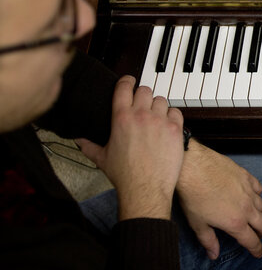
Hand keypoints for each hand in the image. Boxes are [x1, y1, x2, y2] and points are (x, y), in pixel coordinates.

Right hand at [76, 76, 183, 220]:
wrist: (145, 188)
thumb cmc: (124, 175)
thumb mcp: (101, 158)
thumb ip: (88, 145)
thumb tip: (78, 138)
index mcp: (121, 118)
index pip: (124, 87)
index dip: (126, 81)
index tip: (129, 81)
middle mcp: (142, 115)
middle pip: (145, 90)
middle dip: (142, 95)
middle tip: (142, 104)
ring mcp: (160, 121)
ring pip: (161, 100)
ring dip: (158, 106)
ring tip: (155, 117)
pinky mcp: (175, 129)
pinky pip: (176, 112)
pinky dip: (172, 116)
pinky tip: (167, 125)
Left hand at [176, 142, 261, 259]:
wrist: (193, 167)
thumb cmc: (193, 195)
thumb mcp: (197, 223)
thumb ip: (208, 241)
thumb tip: (214, 254)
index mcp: (235, 223)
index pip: (252, 241)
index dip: (256, 250)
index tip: (258, 254)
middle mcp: (247, 207)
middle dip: (261, 233)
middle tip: (256, 236)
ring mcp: (248, 190)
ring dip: (259, 214)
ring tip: (250, 215)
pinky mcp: (246, 176)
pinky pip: (258, 188)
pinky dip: (256, 195)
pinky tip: (249, 195)